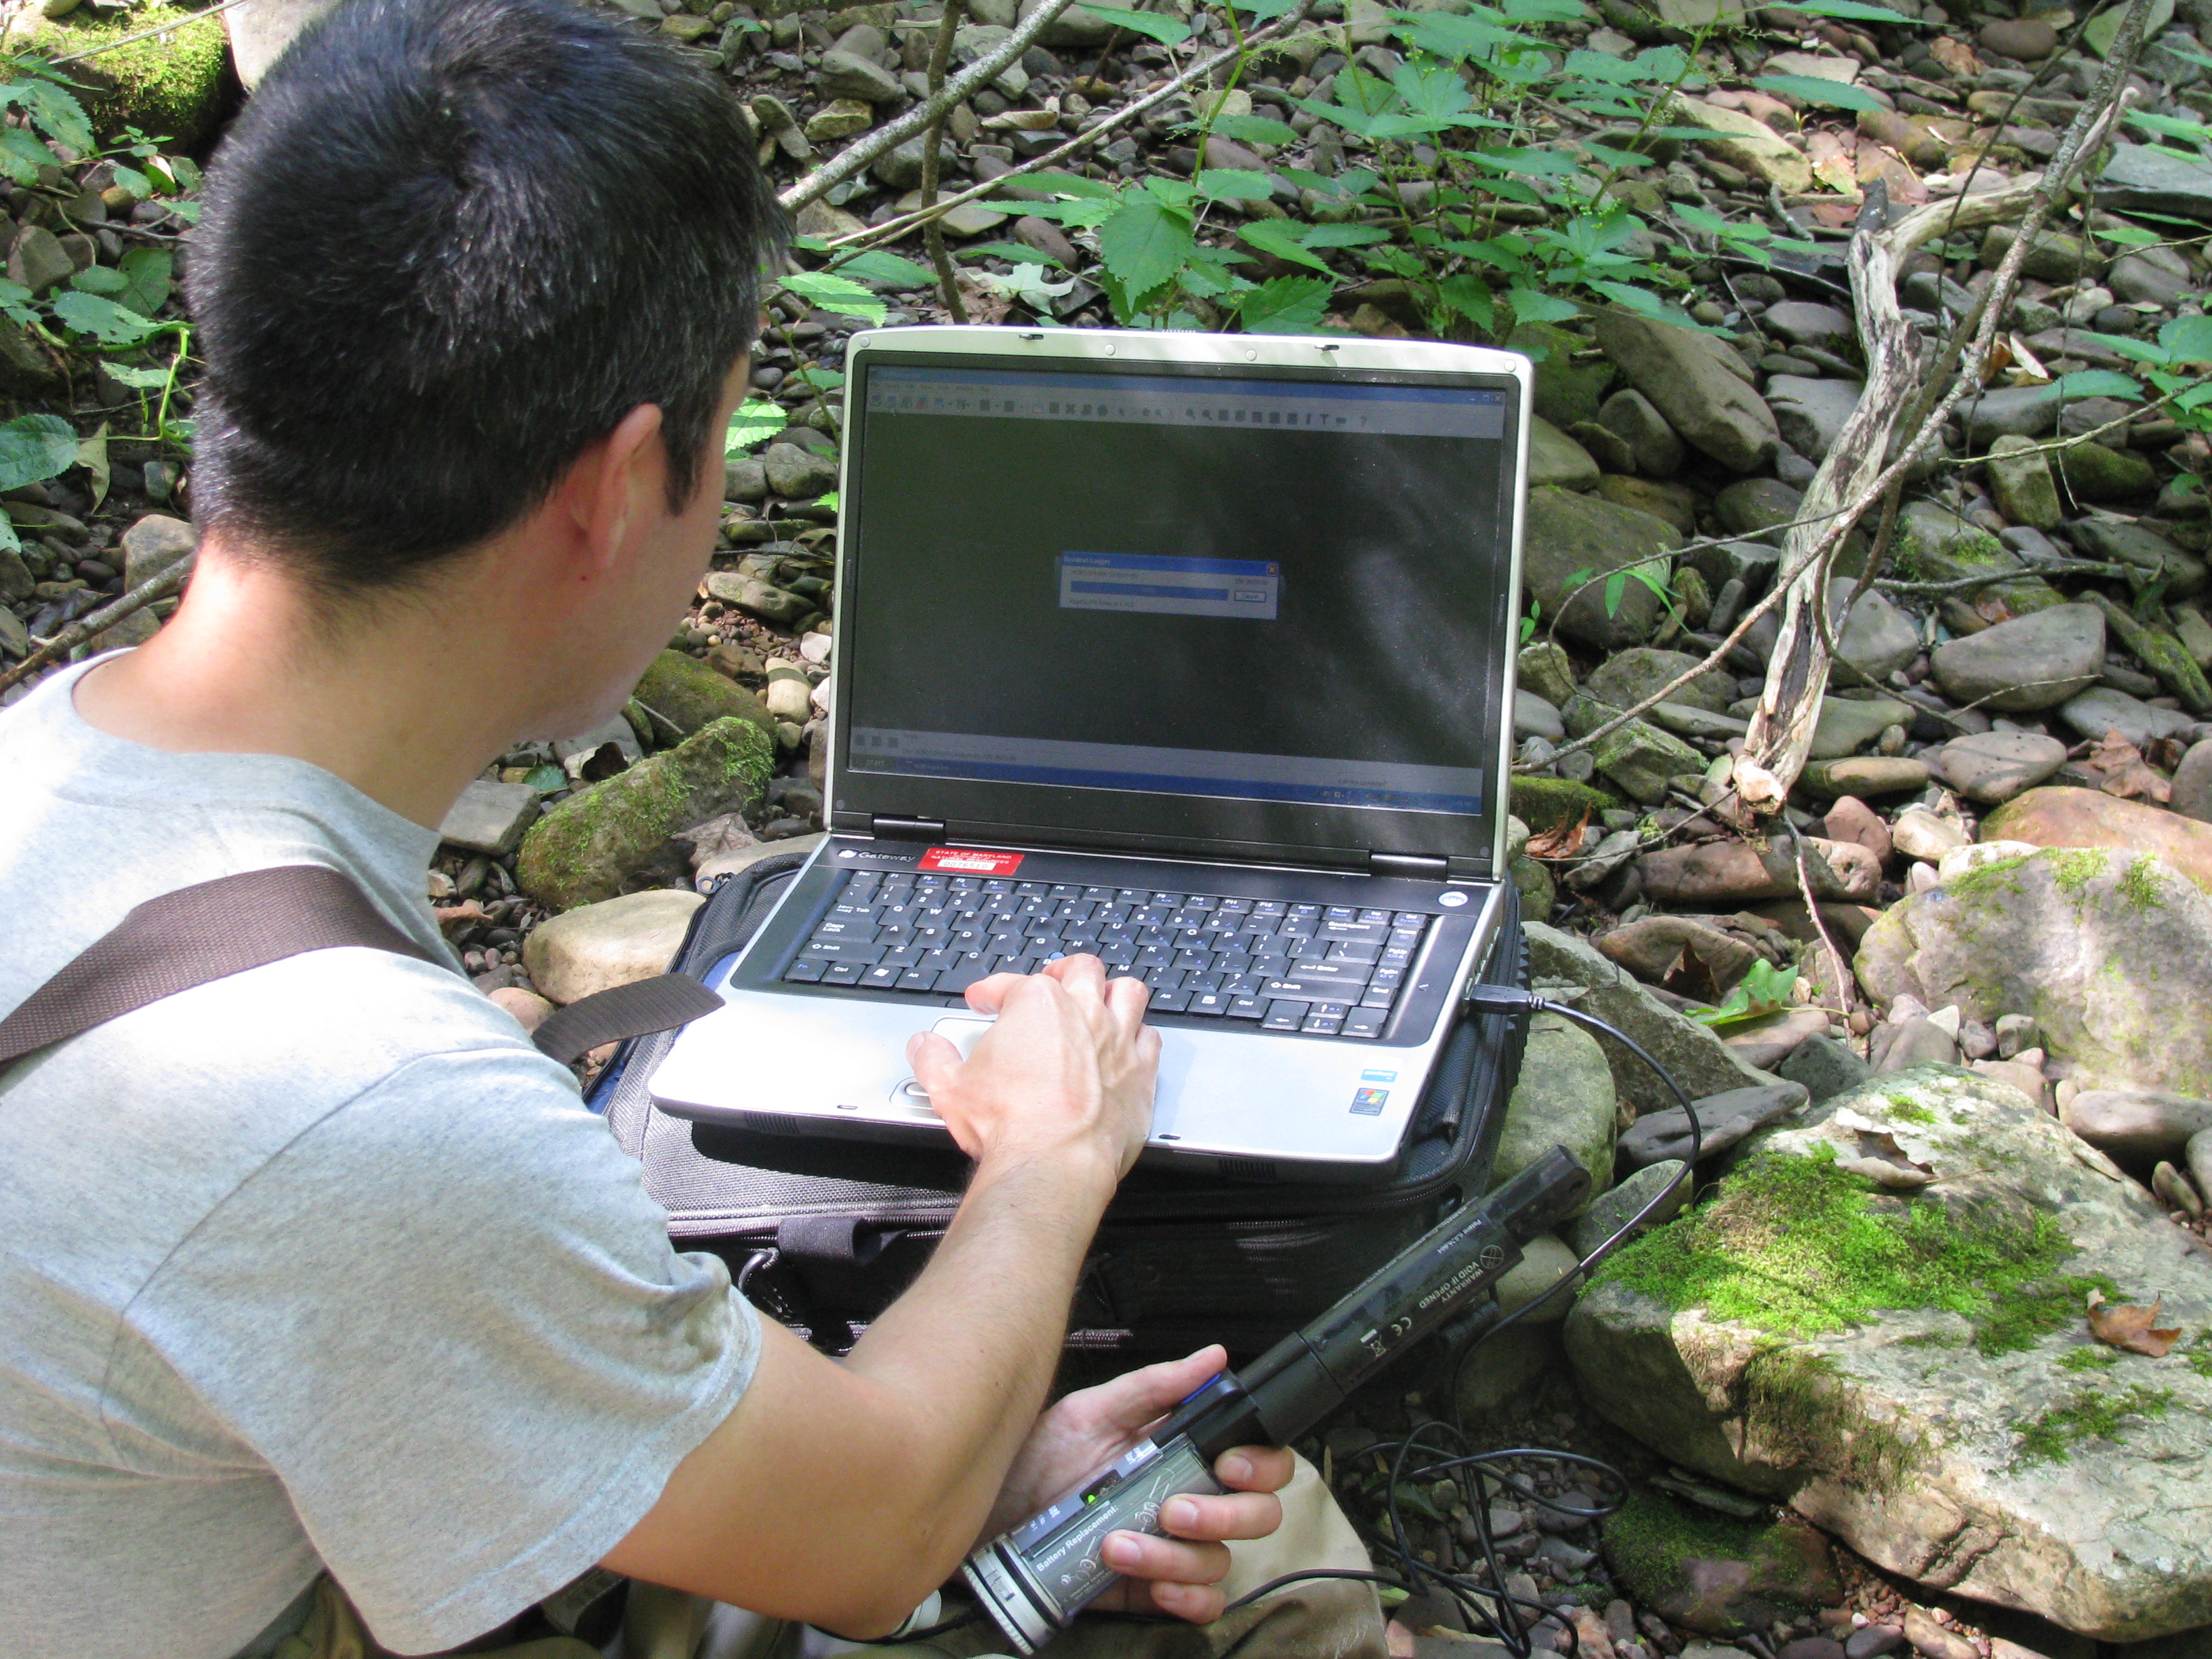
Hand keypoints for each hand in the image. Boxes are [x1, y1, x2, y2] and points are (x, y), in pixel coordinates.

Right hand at [907, 954, 1159, 1178]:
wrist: (1052, 1163)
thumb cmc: (1008, 1123)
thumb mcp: (949, 1087)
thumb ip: (932, 1059)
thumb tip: (924, 1047)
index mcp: (1038, 1004)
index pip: (1012, 983)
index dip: (994, 989)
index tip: (985, 999)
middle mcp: (1085, 1013)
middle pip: (1082, 970)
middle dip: (1064, 971)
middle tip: (1051, 982)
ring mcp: (1118, 1042)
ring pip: (1128, 993)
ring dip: (1113, 993)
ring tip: (1101, 1000)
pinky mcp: (1141, 1075)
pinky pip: (1150, 1040)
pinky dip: (1139, 1038)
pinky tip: (1130, 1046)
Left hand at [982, 1347, 1292, 1623]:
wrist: (991, 1517)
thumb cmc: (1039, 1459)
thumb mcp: (1091, 1412)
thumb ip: (1154, 1386)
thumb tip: (1212, 1357)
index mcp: (1184, 1450)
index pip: (1256, 1457)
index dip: (1260, 1464)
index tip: (1229, 1465)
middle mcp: (1188, 1497)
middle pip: (1256, 1514)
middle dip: (1225, 1515)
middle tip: (1173, 1510)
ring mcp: (1174, 1546)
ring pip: (1220, 1561)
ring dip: (1178, 1557)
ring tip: (1120, 1544)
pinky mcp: (1153, 1587)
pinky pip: (1200, 1604)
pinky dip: (1186, 1598)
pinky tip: (1153, 1584)